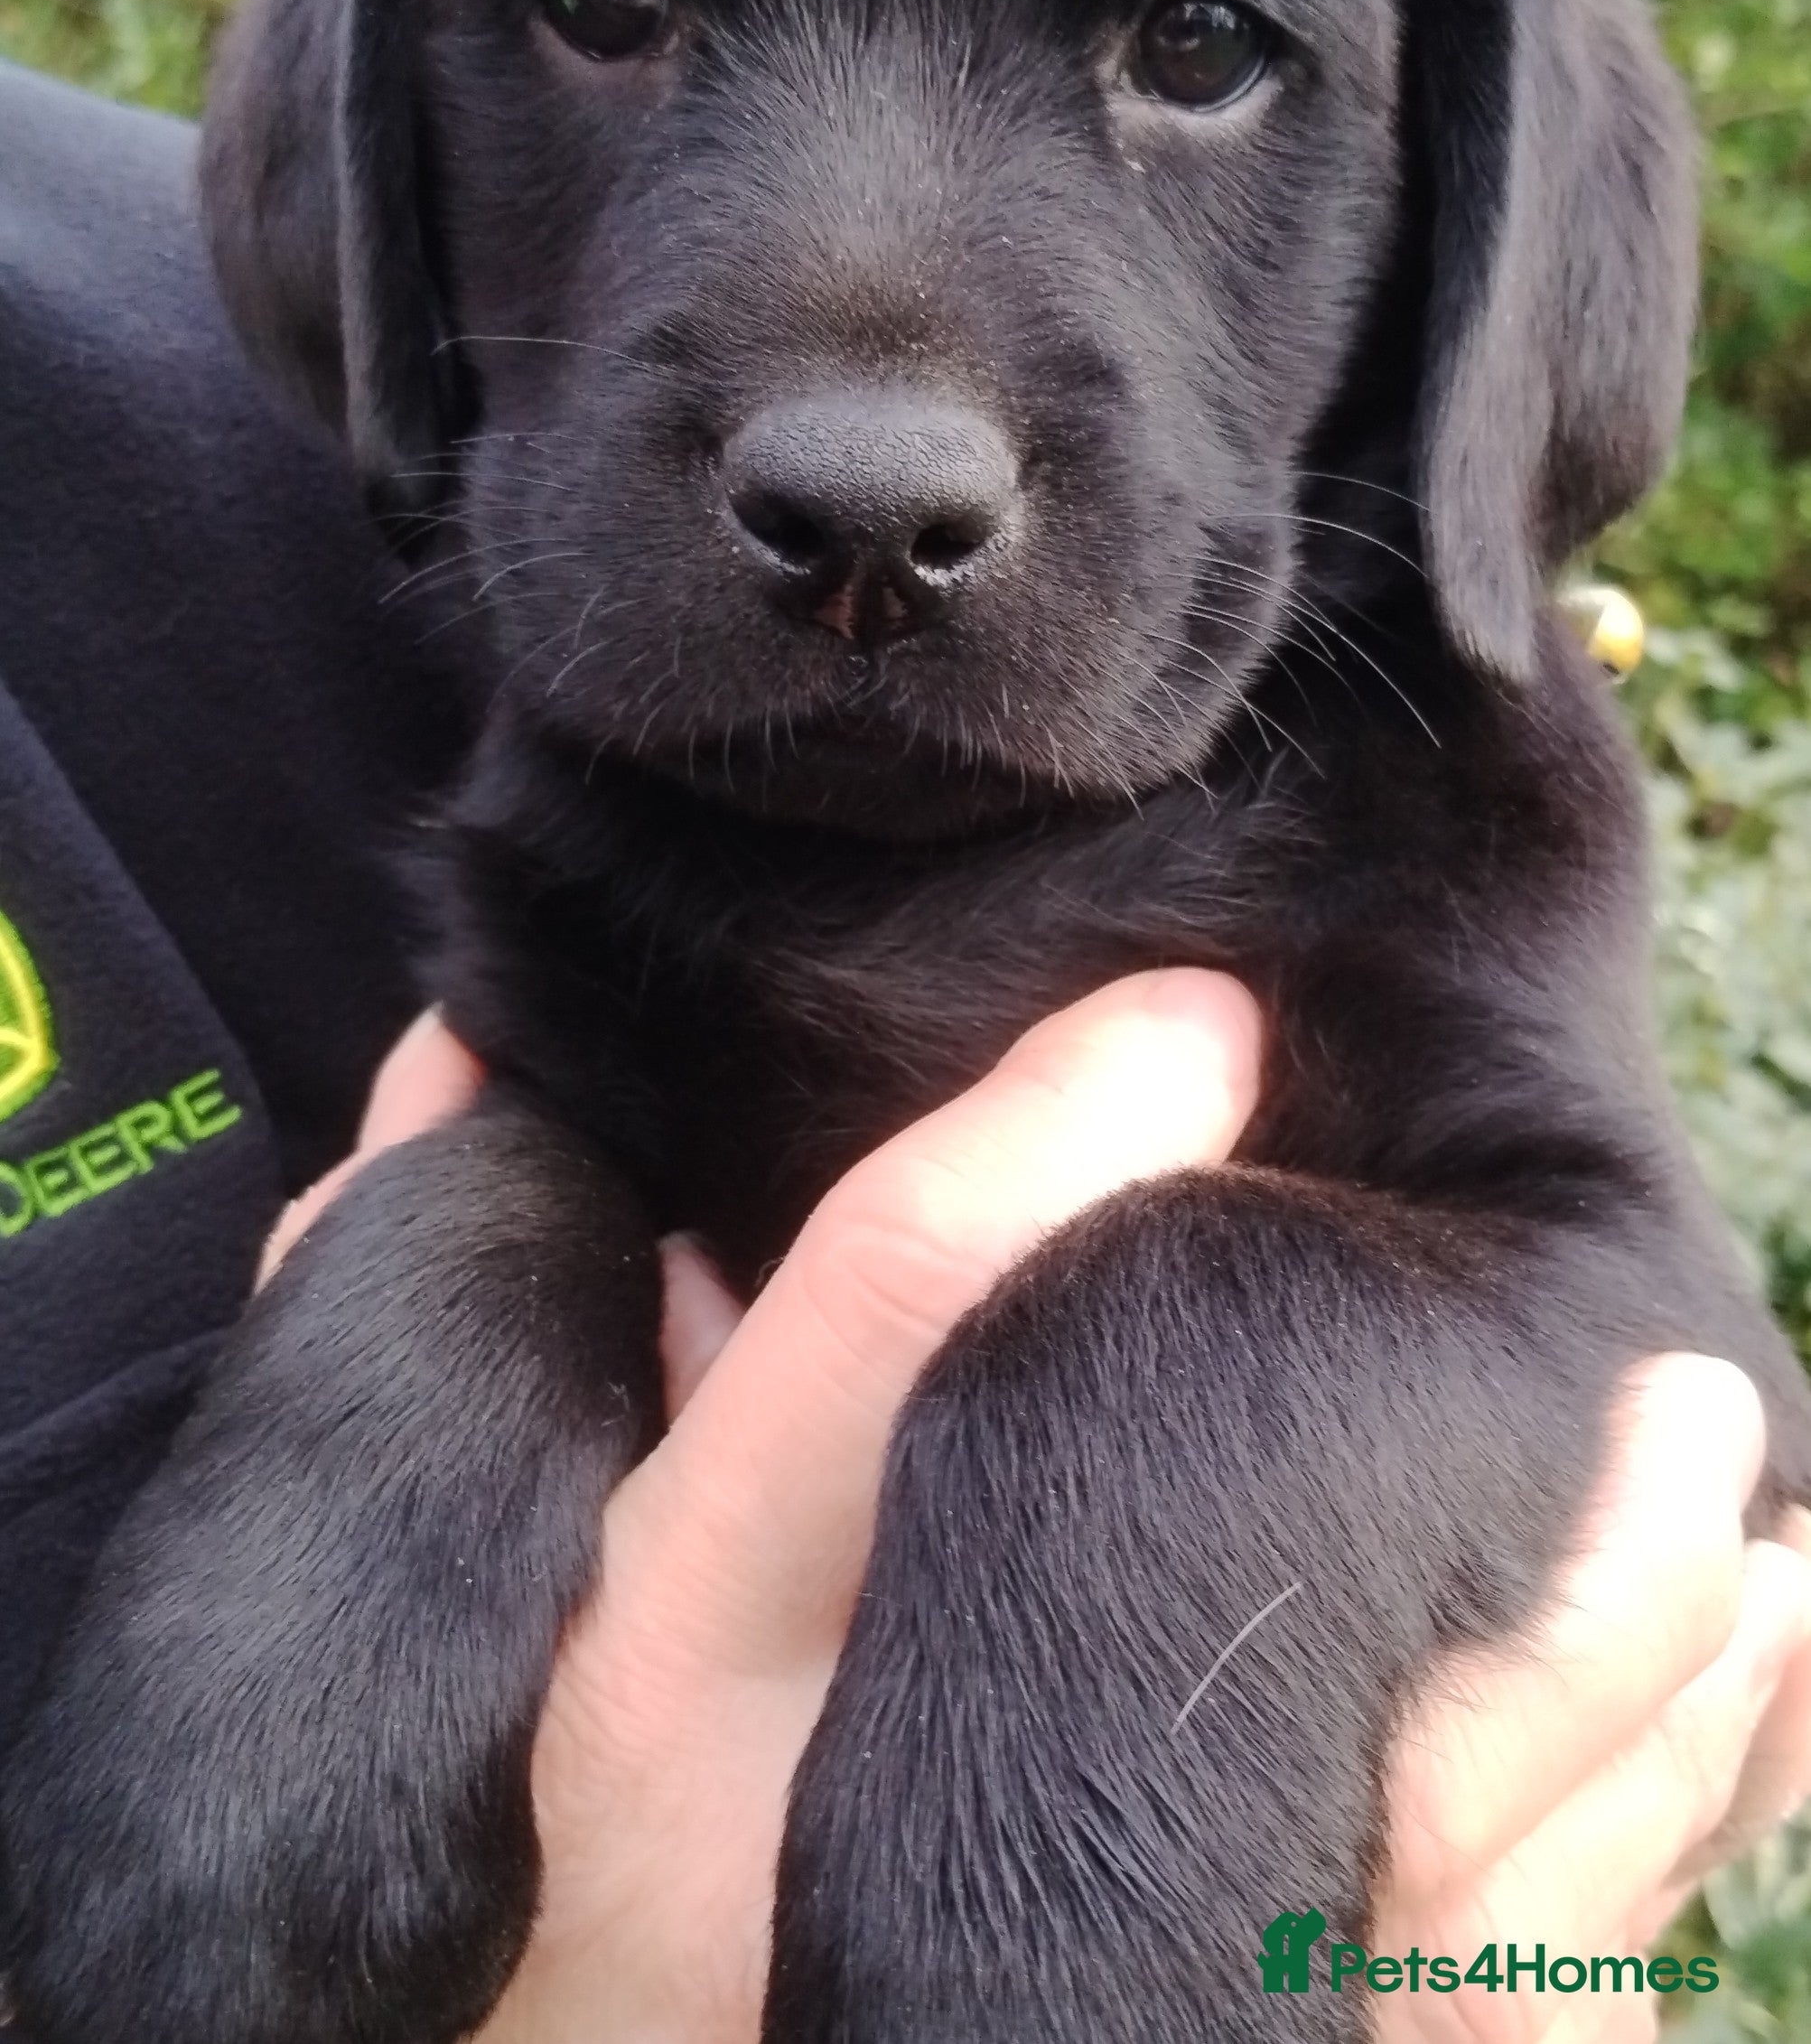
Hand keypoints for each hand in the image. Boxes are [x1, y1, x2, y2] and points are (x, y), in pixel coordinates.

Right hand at [269, 1003, 1810, 2042]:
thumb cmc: (450, 1845)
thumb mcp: (408, 1568)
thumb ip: (424, 1313)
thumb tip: (469, 1061)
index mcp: (669, 1657)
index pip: (883, 1327)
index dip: (1052, 1136)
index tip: (1193, 1020)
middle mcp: (856, 1832)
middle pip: (1213, 1625)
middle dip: (1481, 1521)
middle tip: (1659, 1365)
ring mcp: (1024, 2014)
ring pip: (1394, 1864)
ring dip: (1613, 1703)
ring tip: (1760, 1542)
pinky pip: (1437, 2031)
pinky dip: (1605, 1906)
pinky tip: (1718, 1769)